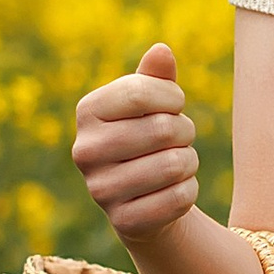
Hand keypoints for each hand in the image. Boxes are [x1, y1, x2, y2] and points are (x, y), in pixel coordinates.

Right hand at [71, 41, 198, 246]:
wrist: (141, 196)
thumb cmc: (147, 136)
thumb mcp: (150, 103)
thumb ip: (155, 76)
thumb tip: (162, 51)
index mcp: (87, 111)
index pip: (140, 92)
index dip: (172, 97)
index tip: (175, 105)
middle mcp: (85, 150)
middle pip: (163, 129)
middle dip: (185, 130)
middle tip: (178, 138)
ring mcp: (100, 190)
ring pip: (175, 164)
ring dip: (189, 161)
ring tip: (177, 163)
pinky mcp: (123, 221)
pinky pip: (180, 198)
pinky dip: (189, 190)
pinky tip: (174, 189)